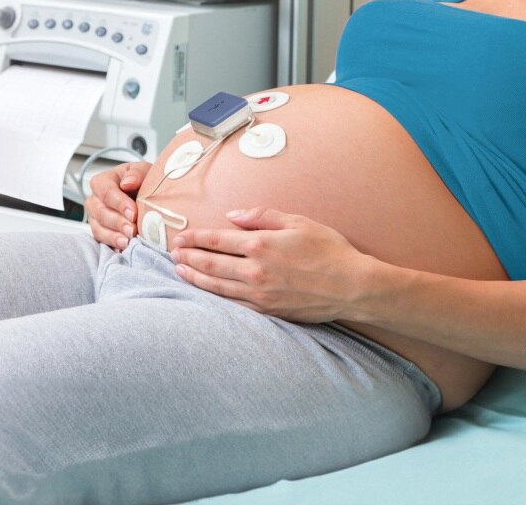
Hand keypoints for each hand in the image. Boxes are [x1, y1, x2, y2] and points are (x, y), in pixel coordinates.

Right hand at [86, 162, 149, 249]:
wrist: (145, 194)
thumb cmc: (142, 181)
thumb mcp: (143, 171)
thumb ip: (136, 173)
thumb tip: (128, 183)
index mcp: (102, 182)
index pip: (106, 192)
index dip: (119, 203)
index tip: (133, 213)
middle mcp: (94, 200)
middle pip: (100, 212)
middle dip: (117, 222)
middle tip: (132, 230)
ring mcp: (95, 217)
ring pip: (99, 228)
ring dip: (114, 236)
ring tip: (128, 241)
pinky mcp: (101, 232)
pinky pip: (102, 240)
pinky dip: (113, 245)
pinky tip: (124, 248)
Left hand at [170, 207, 372, 322]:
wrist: (351, 287)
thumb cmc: (330, 251)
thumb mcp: (299, 222)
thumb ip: (262, 216)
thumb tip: (233, 215)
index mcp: (261, 244)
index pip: (217, 240)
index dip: (195, 238)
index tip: (181, 236)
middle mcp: (255, 271)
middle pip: (210, 263)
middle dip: (188, 256)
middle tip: (173, 251)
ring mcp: (258, 294)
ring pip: (215, 286)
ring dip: (194, 277)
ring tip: (179, 270)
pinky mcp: (266, 310)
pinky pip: (231, 303)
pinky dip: (213, 296)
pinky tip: (205, 291)